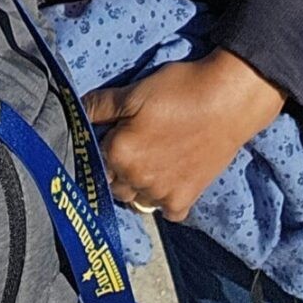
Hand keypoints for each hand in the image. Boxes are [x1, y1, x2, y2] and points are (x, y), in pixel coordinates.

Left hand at [84, 51, 284, 222]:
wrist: (227, 101)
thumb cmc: (179, 91)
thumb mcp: (132, 91)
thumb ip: (99, 105)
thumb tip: (75, 110)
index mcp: (119, 154)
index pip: (95, 157)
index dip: (104, 144)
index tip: (115, 132)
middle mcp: (137, 181)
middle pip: (113, 183)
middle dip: (118, 167)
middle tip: (135, 143)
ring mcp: (163, 195)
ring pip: (137, 199)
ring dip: (139, 184)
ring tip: (153, 157)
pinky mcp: (187, 200)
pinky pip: (166, 211)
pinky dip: (164, 199)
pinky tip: (170, 176)